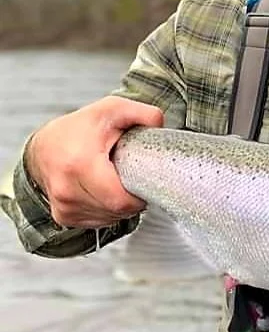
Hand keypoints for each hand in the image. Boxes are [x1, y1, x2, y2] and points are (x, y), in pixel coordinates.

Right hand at [25, 95, 163, 227]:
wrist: (44, 146)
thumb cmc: (79, 129)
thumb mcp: (113, 110)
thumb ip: (144, 114)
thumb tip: (160, 126)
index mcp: (80, 164)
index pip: (122, 200)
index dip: (140, 194)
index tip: (144, 179)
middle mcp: (67, 189)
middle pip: (118, 210)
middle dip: (132, 198)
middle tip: (132, 177)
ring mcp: (64, 207)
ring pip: (111, 218)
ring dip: (121, 205)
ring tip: (115, 181)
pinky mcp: (64, 217)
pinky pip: (100, 221)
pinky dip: (108, 210)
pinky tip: (104, 191)